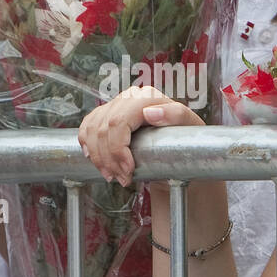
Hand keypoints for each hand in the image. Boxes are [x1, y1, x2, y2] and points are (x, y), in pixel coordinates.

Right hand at [78, 86, 203, 186]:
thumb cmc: (186, 137)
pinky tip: (95, 160)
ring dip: (98, 158)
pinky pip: (87, 128)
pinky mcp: (105, 115)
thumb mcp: (189, 126)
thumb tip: (150, 112)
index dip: (117, 149)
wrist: (178, 148)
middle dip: (109, 159)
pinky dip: (88, 146)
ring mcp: (115, 105)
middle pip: (103, 129)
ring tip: (112, 176)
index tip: (128, 170)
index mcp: (146, 97)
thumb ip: (175, 115)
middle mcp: (128, 98)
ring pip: (92, 130)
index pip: (118, 122)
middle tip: (122, 179)